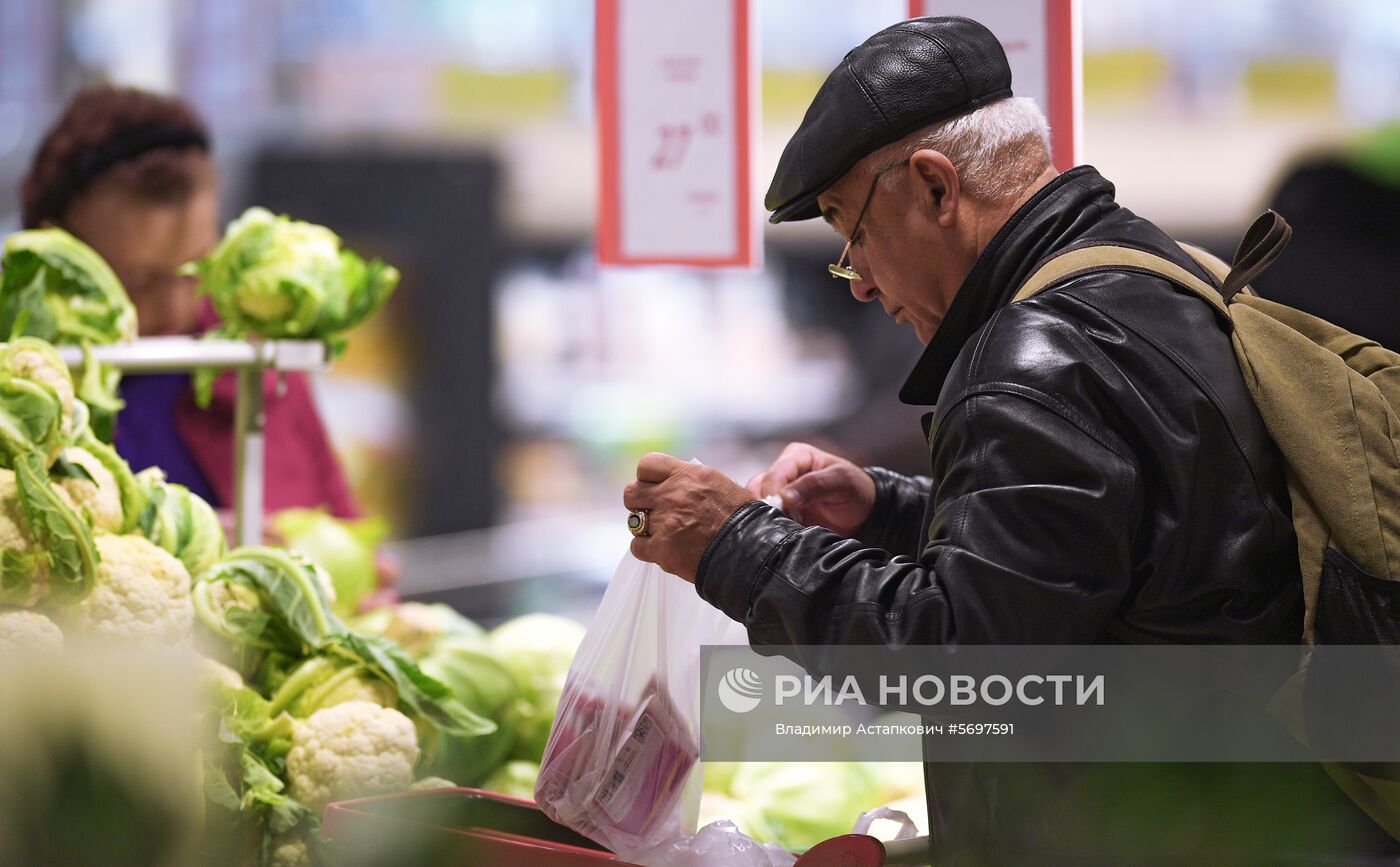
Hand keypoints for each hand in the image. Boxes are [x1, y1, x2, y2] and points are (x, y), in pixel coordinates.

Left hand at [622, 453, 754, 582]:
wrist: (751, 551)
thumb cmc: (742, 519)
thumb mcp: (720, 485)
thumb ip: (692, 482)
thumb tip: (676, 482)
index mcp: (688, 475)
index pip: (647, 465)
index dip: (647, 478)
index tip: (654, 487)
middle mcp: (673, 495)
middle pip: (632, 493)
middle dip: (640, 502)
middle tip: (653, 512)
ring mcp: (665, 522)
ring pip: (633, 521)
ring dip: (643, 527)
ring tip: (661, 533)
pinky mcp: (662, 549)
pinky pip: (637, 547)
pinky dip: (646, 550)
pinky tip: (662, 550)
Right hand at [746, 442, 874, 535]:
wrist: (863, 515)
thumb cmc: (855, 491)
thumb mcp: (842, 482)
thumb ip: (815, 485)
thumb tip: (785, 497)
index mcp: (796, 456)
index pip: (774, 474)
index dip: (775, 493)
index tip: (786, 512)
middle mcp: (782, 473)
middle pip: (758, 489)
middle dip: (768, 508)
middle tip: (784, 525)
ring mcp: (778, 494)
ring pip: (755, 505)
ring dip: (766, 520)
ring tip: (785, 531)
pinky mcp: (778, 514)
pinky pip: (762, 520)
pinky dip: (769, 529)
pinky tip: (781, 536)